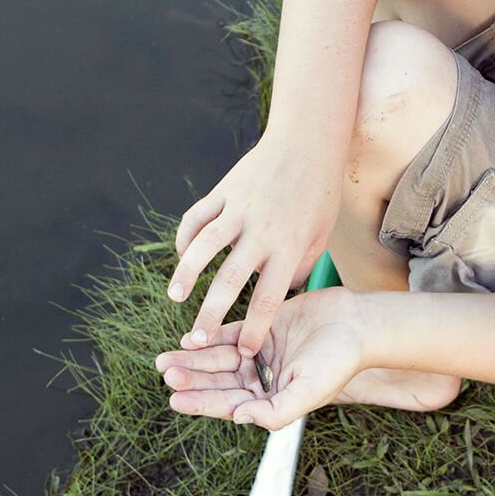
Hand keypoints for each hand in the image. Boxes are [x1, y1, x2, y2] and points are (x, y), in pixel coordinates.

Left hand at [154, 288, 363, 429]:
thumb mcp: (308, 391)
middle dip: (192, 380)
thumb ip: (275, 411)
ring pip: (218, 360)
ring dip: (193, 360)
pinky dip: (209, 337)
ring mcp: (259, 354)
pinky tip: (189, 339)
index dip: (201, 403)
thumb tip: (238, 418)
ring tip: (166, 360)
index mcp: (270, 400)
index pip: (229, 405)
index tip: (175, 399)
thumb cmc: (338, 361)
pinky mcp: (259, 328)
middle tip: (166, 374)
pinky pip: (228, 334)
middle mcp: (261, 380)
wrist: (355, 322)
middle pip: (218, 382)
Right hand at [167, 131, 342, 358]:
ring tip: (175, 298)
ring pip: (204, 247)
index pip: (268, 298)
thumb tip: (276, 299)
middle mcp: (262, 230)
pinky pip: (197, 218)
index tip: (245, 352)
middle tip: (197, 340)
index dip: (254, 328)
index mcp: (289, 247)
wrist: (307, 143)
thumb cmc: (318, 195)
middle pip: (230, 280)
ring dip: (186, 274)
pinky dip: (185, 239)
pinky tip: (182, 258)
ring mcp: (239, 209)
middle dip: (211, 314)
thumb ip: (297, 269)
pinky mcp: (223, 191)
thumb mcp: (319, 237)